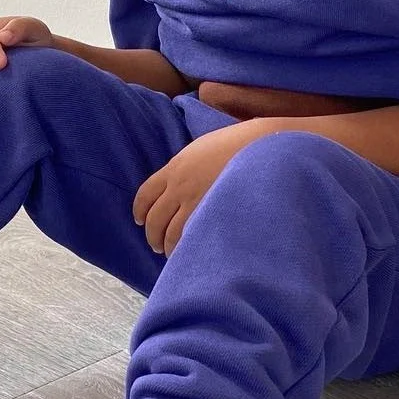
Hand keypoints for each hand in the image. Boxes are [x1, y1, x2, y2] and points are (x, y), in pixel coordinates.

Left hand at [133, 123, 256, 255]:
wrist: (258, 146)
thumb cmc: (234, 145)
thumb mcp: (200, 150)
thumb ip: (185, 168)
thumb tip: (178, 182)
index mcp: (175, 168)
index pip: (145, 194)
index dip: (139, 211)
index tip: (140, 221)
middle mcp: (180, 187)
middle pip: (155, 218)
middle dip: (152, 235)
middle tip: (156, 245)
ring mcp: (196, 202)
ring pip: (171, 233)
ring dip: (168, 247)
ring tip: (171, 254)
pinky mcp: (213, 214)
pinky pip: (192, 237)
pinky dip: (187, 247)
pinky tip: (190, 251)